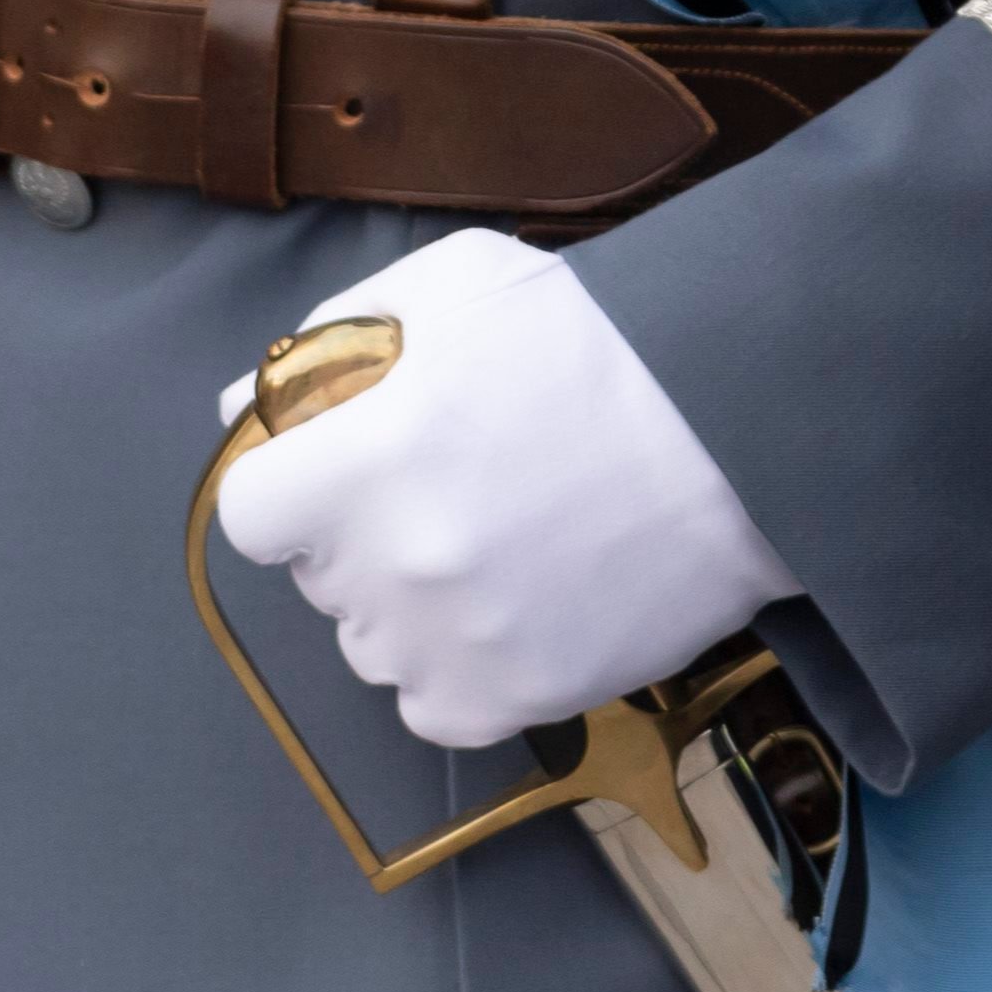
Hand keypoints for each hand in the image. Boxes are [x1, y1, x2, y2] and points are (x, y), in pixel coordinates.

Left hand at [206, 226, 796, 748]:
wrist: (744, 421)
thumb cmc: (597, 336)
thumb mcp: (453, 284)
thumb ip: (331, 339)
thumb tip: (246, 407)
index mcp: (361, 457)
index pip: (251, 512)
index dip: (294, 482)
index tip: (346, 463)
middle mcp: (395, 564)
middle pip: (319, 578)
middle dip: (363, 532)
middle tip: (454, 483)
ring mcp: (456, 642)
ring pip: (372, 647)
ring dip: (408, 604)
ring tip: (497, 543)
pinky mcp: (518, 698)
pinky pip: (433, 707)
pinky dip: (455, 667)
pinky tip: (512, 607)